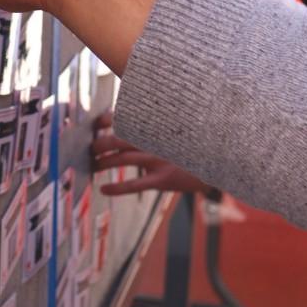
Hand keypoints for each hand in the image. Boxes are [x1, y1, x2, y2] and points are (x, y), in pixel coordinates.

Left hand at [92, 111, 207, 196]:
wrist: (217, 160)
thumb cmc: (191, 143)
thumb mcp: (175, 127)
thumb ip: (155, 123)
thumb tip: (130, 120)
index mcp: (156, 125)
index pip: (125, 118)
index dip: (107, 120)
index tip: (95, 123)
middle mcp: (154, 139)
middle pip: (118, 139)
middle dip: (100, 144)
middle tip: (89, 148)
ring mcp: (158, 159)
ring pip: (122, 160)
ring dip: (103, 163)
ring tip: (92, 166)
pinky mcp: (162, 179)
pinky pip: (135, 184)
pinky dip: (117, 187)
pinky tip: (104, 188)